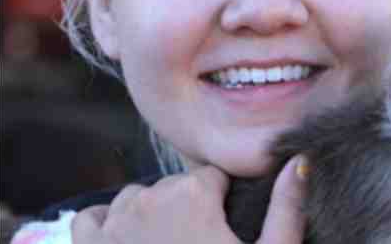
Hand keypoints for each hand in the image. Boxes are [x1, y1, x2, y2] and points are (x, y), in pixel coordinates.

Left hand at [71, 156, 306, 243]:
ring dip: (151, 214)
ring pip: (136, 197)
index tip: (227, 230)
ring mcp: (112, 225)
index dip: (224, 201)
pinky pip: (91, 218)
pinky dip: (107, 224)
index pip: (212, 176)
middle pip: (175, 186)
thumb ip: (287, 207)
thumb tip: (299, 160)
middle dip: (191, 207)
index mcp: (192, 194)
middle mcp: (148, 199)